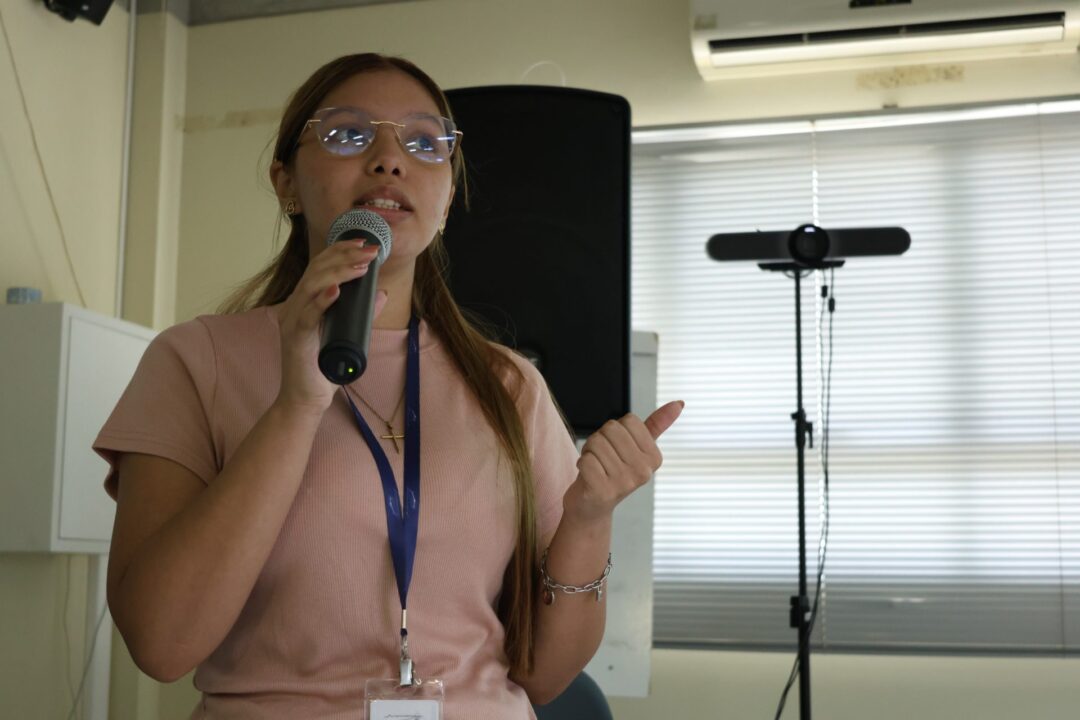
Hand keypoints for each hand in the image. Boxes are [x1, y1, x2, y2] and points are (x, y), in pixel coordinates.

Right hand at [273, 241, 386, 416]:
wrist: (306, 399)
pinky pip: (307, 316)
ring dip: (339, 272)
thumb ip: (362, 314)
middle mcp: (295, 306)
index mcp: (305, 302)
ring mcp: (293, 321)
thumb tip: (382, 293)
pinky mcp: (295, 339)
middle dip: (345, 256)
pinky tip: (336, 290)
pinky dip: (322, 300)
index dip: (340, 250)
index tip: (364, 243)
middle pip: (317, 270)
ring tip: (361, 265)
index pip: (320, 266)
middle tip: (370, 250)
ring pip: (312, 286)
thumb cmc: (323, 367)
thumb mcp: (348, 335)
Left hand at [562, 400, 684, 525]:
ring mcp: (625, 483)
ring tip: (595, 468)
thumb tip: (679, 403)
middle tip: (603, 460)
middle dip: (600, 440)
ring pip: (596, 443)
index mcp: (655, 458)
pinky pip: (585, 460)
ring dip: (589, 453)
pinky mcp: (603, 491)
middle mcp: (644, 471)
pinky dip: (581, 465)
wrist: (592, 507)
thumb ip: (657, 425)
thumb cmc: (613, 471)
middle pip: (611, 429)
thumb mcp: (637, 448)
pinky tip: (588, 478)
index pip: (629, 420)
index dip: (616, 431)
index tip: (617, 450)